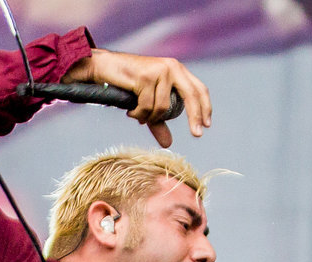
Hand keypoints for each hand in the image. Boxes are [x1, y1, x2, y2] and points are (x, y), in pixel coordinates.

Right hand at [66, 49, 211, 146]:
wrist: (105, 68)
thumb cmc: (128, 85)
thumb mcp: (147, 104)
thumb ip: (159, 121)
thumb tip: (168, 144)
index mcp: (177, 70)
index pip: (198, 88)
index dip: (204, 107)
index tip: (206, 125)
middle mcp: (171, 67)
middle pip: (191, 95)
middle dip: (194, 117)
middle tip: (197, 134)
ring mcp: (159, 71)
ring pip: (163, 107)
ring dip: (150, 117)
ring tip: (137, 114)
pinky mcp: (146, 77)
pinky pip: (147, 106)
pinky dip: (138, 114)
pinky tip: (130, 110)